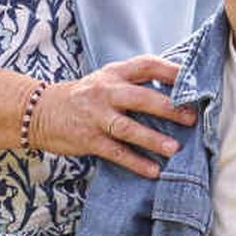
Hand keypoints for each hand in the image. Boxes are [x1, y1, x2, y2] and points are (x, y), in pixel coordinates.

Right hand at [29, 56, 195, 175]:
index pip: (146, 65)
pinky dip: (135, 162)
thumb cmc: (83, 97)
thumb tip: (176, 88)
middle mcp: (105, 92)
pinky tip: (153, 170)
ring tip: (175, 149)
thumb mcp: (105, 80)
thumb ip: (134, 82)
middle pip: (141, 98)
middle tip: (191, 118)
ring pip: (128, 128)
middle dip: (169, 108)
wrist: (40, 111)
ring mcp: (96, 116)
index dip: (171, 71)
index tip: (194, 80)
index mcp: (114, 74)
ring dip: (153, 139)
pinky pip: (115, 152)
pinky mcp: (88, 139)